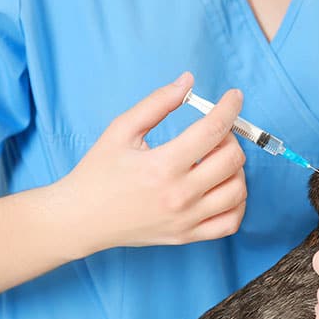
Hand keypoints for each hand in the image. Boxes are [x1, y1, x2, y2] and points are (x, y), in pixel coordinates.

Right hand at [56, 72, 247, 255]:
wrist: (81, 218)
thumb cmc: (98, 172)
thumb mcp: (121, 130)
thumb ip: (157, 102)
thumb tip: (188, 82)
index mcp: (162, 165)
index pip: (213, 130)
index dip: (230, 107)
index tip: (234, 96)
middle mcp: (179, 195)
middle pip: (232, 159)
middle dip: (230, 137)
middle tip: (215, 132)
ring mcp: (186, 219)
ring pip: (238, 190)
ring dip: (236, 168)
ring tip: (216, 159)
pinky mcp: (187, 236)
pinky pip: (232, 222)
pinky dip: (237, 202)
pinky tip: (222, 187)